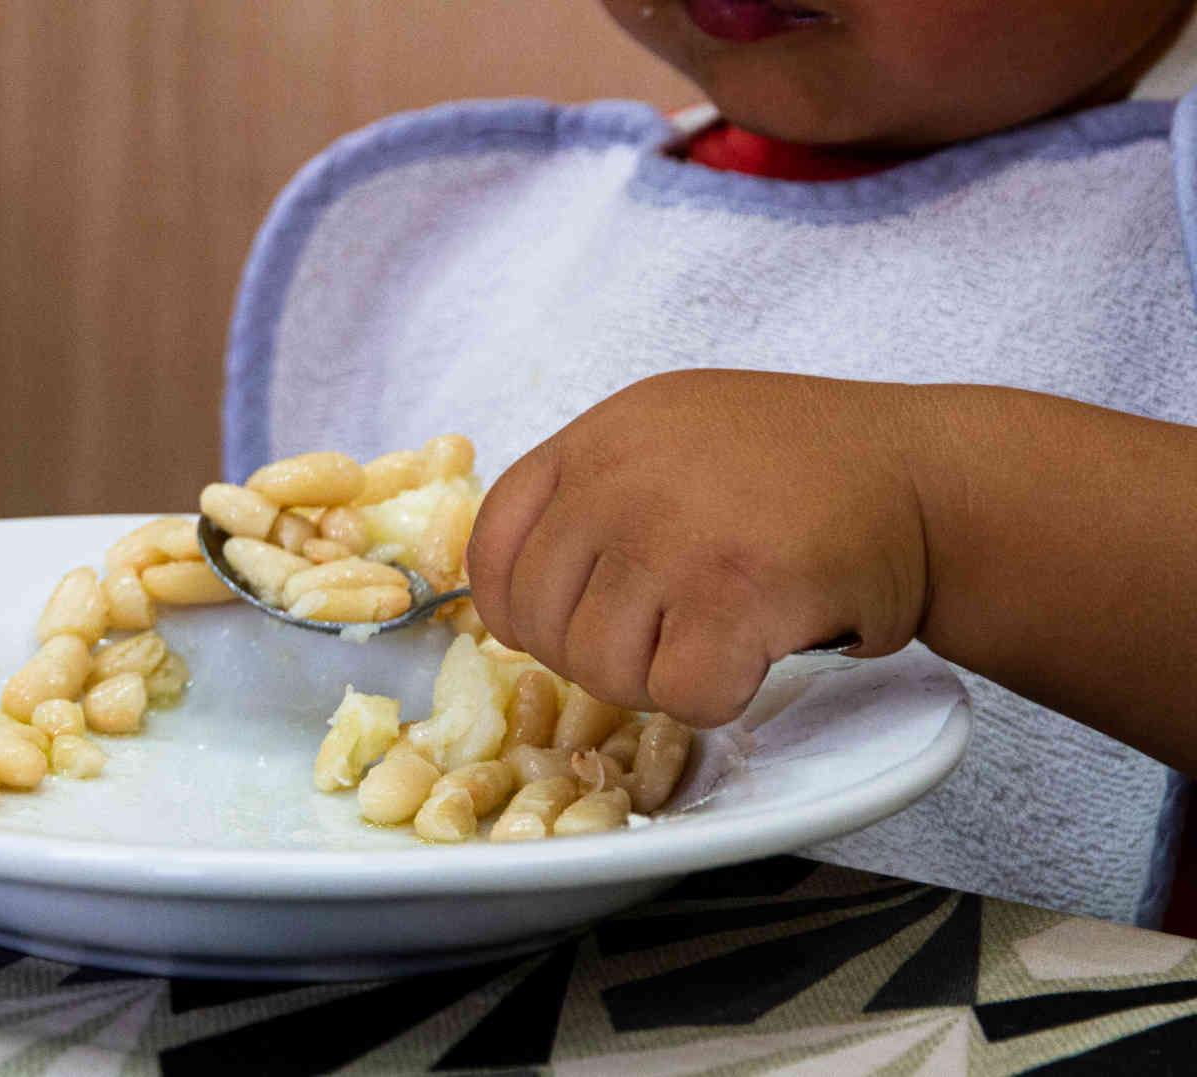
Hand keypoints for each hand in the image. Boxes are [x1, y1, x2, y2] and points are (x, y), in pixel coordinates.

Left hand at [465, 370, 929, 726]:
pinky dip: (717, 698)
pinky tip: (757, 652)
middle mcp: (620, 476)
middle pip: (539, 622)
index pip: (492, 550)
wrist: (931, 477)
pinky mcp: (734, 592)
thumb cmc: (806, 471)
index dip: (520, 610)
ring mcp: (673, 532)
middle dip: (595, 655)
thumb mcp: (675, 436)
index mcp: (598, 438)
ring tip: (719, 635)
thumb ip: (595, 492)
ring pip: (600, 669)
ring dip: (657, 680)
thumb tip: (519, 591)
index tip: (564, 626)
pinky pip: (678, 696)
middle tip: (668, 637)